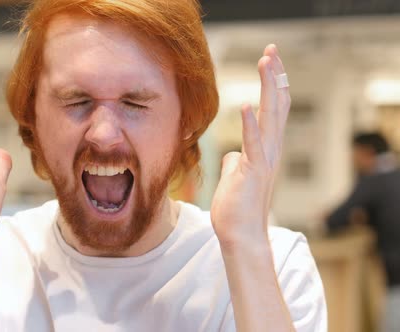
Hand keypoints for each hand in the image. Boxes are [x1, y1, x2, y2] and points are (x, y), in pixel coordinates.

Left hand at [210, 44, 289, 249]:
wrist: (241, 237)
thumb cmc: (237, 209)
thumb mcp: (235, 178)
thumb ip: (236, 161)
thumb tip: (231, 153)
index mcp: (265, 150)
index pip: (272, 110)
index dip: (272, 85)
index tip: (270, 60)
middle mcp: (270, 151)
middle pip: (276, 106)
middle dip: (274, 76)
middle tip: (271, 50)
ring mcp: (264, 161)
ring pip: (270, 118)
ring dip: (268, 89)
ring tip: (267, 62)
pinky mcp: (253, 172)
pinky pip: (253, 145)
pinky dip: (251, 124)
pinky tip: (247, 105)